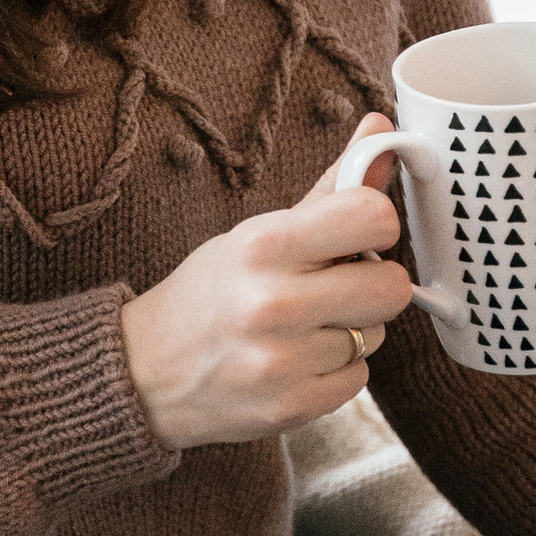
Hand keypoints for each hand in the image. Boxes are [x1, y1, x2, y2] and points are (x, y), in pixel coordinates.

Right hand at [121, 132, 415, 451]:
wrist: (144, 374)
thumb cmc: (209, 293)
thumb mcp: (256, 234)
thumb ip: (329, 189)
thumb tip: (382, 129)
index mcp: (263, 245)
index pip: (373, 216)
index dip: (376, 224)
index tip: (356, 234)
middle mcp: (273, 303)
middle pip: (391, 285)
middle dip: (372, 284)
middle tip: (336, 287)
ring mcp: (282, 360)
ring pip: (376, 335)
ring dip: (351, 330)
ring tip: (303, 328)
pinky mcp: (290, 407)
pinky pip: (359, 378)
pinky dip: (337, 370)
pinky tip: (297, 361)